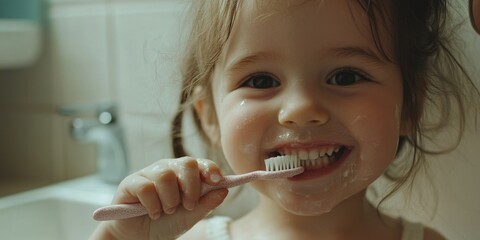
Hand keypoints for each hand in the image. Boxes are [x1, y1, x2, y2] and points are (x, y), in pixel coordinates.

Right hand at [90, 157, 227, 239]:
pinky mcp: (131, 183)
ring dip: (170, 198)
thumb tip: (224, 189)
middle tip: (188, 205)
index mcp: (184, 174)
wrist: (140, 238)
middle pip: (186, 163)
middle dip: (191, 186)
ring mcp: (149, 174)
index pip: (200, 163)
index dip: (210, 168)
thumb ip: (206, 204)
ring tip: (167, 211)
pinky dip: (153, 204)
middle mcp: (168, 169)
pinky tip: (153, 213)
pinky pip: (145, 187)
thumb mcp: (190, 216)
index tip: (217, 180)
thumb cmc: (166, 224)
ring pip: (165, 175)